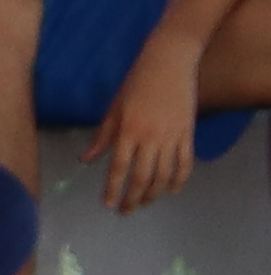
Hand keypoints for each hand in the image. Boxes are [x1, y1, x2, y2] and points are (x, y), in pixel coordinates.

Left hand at [104, 46, 206, 210]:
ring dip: (154, 193)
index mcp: (127, 131)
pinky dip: (180, 180)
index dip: (112, 189)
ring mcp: (172, 136)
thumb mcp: (113, 108)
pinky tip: (172, 191)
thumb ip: (102, 136)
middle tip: (125, 211)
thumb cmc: (135, 83)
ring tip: (144, 203)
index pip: (118, 167)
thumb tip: (85, 160)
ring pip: (165, 174)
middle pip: (142, 176)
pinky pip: (185, 163)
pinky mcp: (188, 133)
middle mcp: (150, 137)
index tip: (108, 205)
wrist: (168, 63)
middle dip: (133, 197)